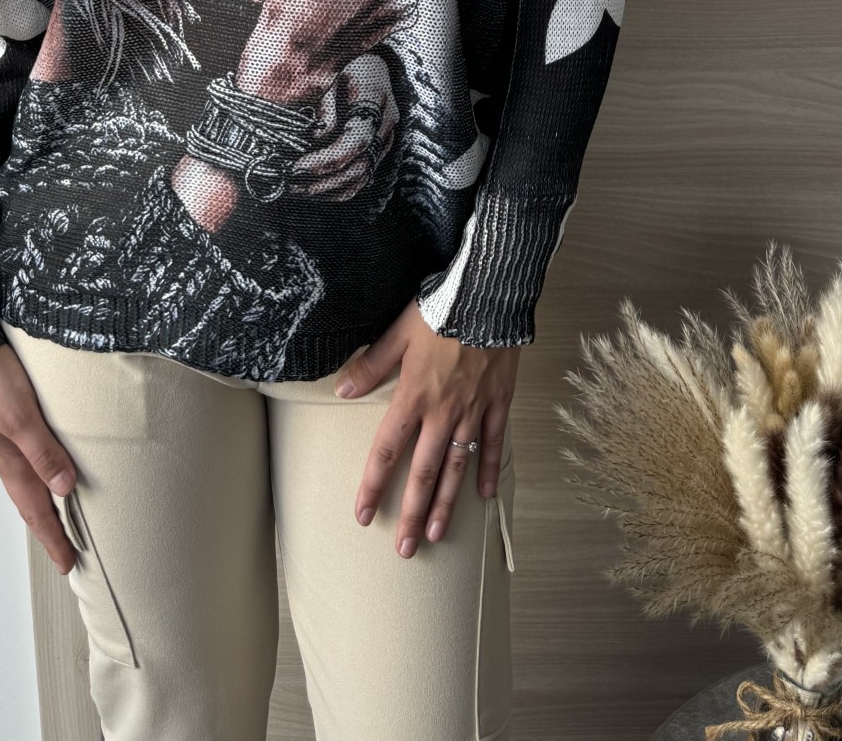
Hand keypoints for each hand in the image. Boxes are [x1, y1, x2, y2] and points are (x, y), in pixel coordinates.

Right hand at [0, 342, 78, 575]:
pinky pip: (23, 459)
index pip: (35, 508)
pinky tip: (43, 469)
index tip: (68, 564)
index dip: (52, 536)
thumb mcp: (19, 415)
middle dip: (48, 528)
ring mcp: (0, 437)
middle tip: (66, 553)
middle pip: (30, 500)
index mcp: (7, 459)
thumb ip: (42, 451)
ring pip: (25, 481)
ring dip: (42, 503)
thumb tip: (65, 488)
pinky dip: (36, 475)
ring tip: (58, 519)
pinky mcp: (2, 417)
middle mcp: (3, 453)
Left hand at [288, 54, 398, 199]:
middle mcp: (386, 125)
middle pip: (358, 166)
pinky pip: (361, 181)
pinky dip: (336, 191)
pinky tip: (312, 190)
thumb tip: (316, 140)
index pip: (356, 140)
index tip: (297, 167)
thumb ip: (327, 109)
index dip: (327, 159)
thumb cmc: (350, 71)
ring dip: (327, 189)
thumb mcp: (334, 79)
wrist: (376, 69)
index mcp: (375, 100)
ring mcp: (385, 142)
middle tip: (290, 182)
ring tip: (296, 190)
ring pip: (360, 178)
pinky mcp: (378, 153)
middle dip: (322, 180)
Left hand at [335, 300, 520, 557]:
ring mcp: (474, 410)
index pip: (387, 449)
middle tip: (404, 549)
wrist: (489, 293)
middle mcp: (443, 411)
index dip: (372, 484)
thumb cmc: (441, 309)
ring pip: (457, 465)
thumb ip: (372, 365)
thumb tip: (341, 390)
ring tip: (434, 534)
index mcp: (413, 395)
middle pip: (423, 471)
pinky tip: (485, 495)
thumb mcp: (398, 332)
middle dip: (411, 512)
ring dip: (446, 502)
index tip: (361, 515)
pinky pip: (494, 442)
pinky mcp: (499, 401)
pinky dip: (490, 469)